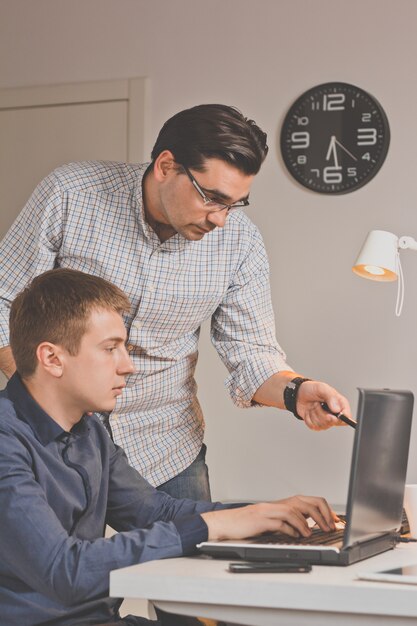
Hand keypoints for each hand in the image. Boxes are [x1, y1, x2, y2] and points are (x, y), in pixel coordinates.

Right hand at [201, 495, 336, 541]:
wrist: (225, 523)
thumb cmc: (247, 525)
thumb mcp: (271, 522)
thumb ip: (287, 522)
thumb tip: (307, 528)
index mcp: (281, 504)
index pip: (308, 501)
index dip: (324, 510)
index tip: (335, 521)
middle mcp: (276, 504)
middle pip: (305, 502)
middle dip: (320, 514)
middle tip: (329, 527)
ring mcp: (268, 510)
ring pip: (293, 510)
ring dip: (306, 523)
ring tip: (312, 533)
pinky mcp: (260, 520)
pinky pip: (279, 522)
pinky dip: (290, 530)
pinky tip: (295, 536)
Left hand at [296, 380, 351, 430]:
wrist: (298, 394)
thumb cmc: (311, 389)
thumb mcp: (321, 388)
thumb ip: (331, 397)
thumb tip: (337, 409)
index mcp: (339, 403)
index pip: (347, 416)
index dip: (341, 418)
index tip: (332, 415)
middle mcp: (334, 413)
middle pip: (333, 422)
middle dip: (323, 414)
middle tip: (317, 404)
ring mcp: (325, 420)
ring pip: (323, 425)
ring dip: (314, 415)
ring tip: (313, 406)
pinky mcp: (317, 424)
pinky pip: (314, 427)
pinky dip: (309, 419)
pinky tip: (309, 412)